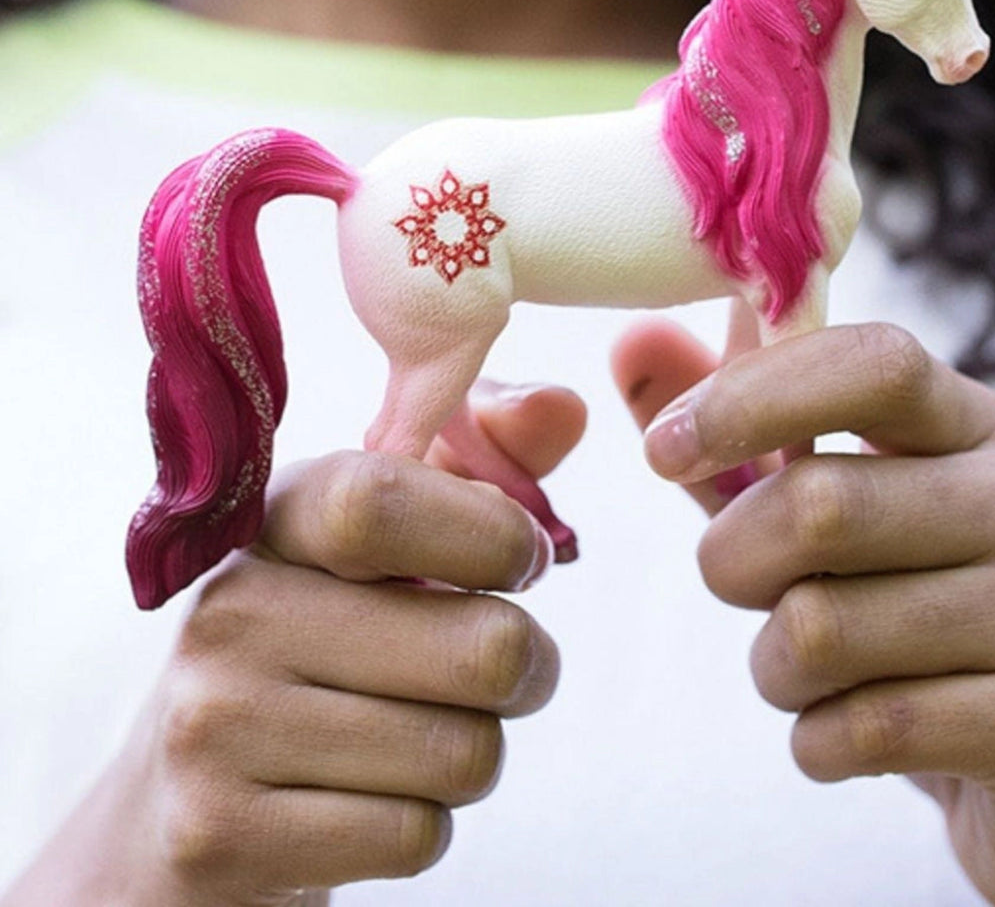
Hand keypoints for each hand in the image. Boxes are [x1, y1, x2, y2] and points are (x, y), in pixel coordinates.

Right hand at [4, 384, 583, 906]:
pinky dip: (423, 823)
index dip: (493, 535)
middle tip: (498, 668)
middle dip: (526, 668)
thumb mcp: (394, 538)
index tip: (523, 563)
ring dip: (473, 751)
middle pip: (483, 649)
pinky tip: (366, 798)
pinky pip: (416, 836)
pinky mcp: (220, 836)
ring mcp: (213, 726)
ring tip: (415, 733)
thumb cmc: (330, 639)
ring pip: (465, 754)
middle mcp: (232, 612)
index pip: (384, 500)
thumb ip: (490, 460)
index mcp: (278, 520)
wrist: (179, 797)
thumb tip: (566, 405)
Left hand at [614, 318, 994, 905]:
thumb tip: (632, 341)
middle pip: (816, 506)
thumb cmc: (913, 601)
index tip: (663, 452)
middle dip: (734, 563)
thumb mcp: (834, 498)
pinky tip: (854, 729)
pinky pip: (860, 729)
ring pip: (820, 629)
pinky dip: (817, 740)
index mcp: (970, 425)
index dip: (749, 397)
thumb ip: (737, 427)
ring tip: (815, 669)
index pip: (872, 364)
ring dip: (775, 666)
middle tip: (747, 589)